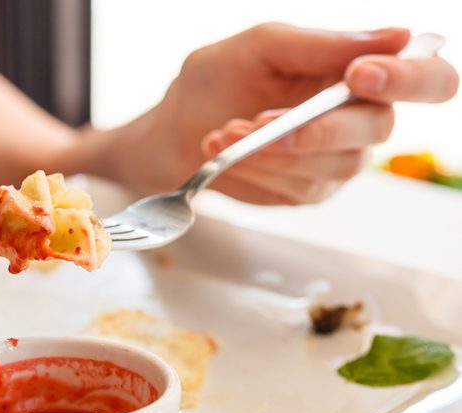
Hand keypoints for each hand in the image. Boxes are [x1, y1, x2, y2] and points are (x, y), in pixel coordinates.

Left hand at [125, 23, 457, 203]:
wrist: (172, 130)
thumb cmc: (216, 81)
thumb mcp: (261, 48)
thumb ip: (321, 45)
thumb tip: (400, 37)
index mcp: (358, 72)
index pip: (425, 78)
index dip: (409, 79)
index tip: (358, 76)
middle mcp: (357, 118)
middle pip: (378, 128)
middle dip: (316, 128)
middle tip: (260, 120)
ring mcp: (334, 160)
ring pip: (335, 166)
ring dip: (275, 151)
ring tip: (226, 131)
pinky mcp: (307, 191)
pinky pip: (301, 188)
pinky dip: (261, 169)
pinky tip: (226, 152)